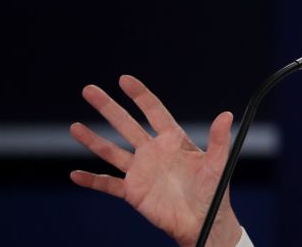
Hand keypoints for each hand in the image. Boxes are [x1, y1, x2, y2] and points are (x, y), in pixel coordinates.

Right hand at [70, 75, 242, 246]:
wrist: (203, 221)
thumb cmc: (214, 191)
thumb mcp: (218, 163)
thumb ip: (219, 139)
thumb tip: (226, 114)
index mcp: (173, 140)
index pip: (153, 111)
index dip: (139, 94)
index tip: (124, 79)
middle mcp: (153, 152)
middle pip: (126, 124)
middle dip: (108, 107)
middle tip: (89, 90)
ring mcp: (141, 171)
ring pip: (111, 151)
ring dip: (93, 140)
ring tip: (74, 127)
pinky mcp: (133, 192)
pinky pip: (108, 185)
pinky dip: (92, 181)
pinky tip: (75, 175)